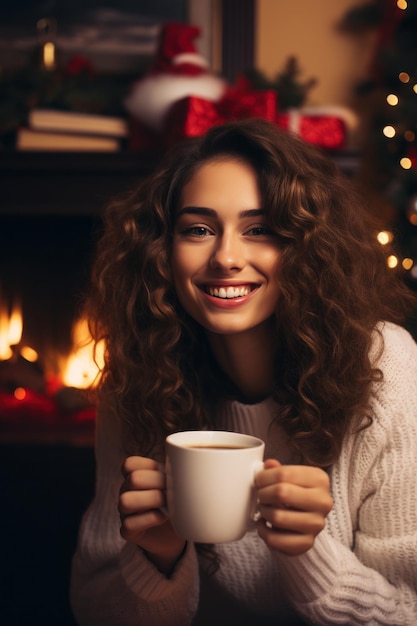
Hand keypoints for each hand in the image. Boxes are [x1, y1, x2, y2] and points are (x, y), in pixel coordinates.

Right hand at [119, 456, 185, 572]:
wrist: (179, 530)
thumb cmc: (177, 501)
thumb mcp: (176, 482)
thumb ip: (176, 469)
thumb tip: (190, 453)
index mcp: (134, 476)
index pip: (130, 464)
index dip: (149, 465)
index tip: (166, 472)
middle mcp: (126, 492)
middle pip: (133, 479)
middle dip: (157, 482)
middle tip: (171, 489)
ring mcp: (125, 512)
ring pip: (126, 500)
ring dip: (151, 499)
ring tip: (167, 504)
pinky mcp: (128, 531)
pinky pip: (130, 523)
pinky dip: (151, 519)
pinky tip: (163, 517)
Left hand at [255, 459, 332, 555]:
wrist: (306, 523)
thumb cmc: (296, 495)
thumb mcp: (291, 477)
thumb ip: (278, 469)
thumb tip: (268, 465)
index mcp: (319, 479)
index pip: (284, 473)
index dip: (264, 477)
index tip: (259, 481)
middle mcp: (322, 501)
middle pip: (281, 493)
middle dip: (263, 494)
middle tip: (261, 495)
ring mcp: (316, 524)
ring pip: (277, 517)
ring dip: (263, 512)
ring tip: (264, 509)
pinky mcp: (307, 543)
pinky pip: (276, 538)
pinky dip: (264, 531)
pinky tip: (265, 525)